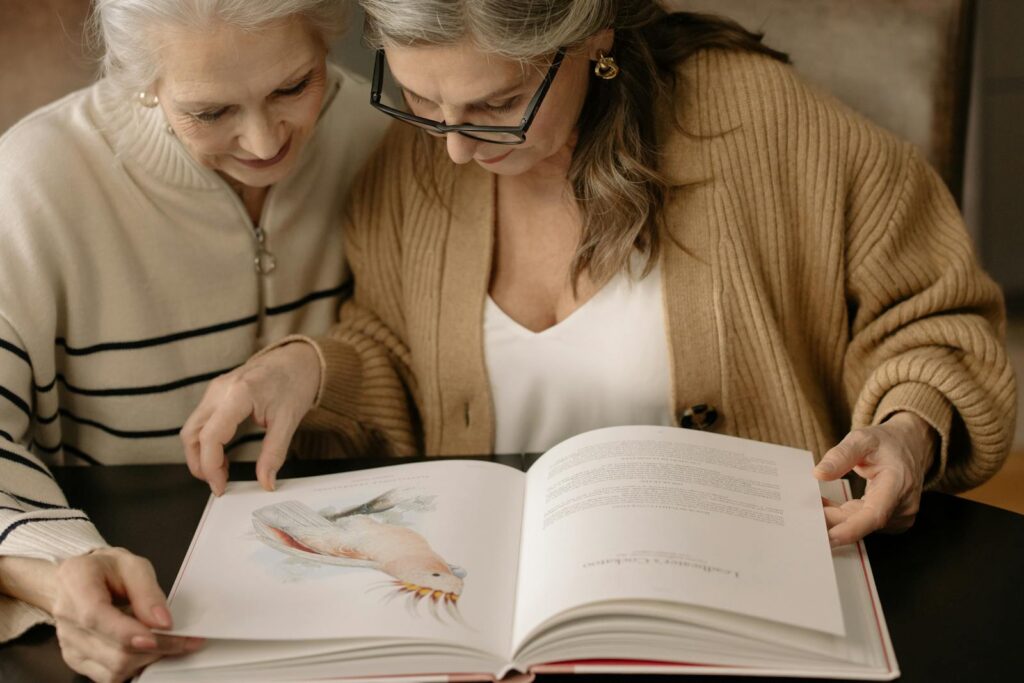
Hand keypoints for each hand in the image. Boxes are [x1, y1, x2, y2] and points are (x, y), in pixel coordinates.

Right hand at [51, 548, 202, 681]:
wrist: (77, 581)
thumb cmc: (106, 569)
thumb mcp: (132, 565)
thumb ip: (148, 592)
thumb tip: (163, 623)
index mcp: (76, 582)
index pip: (95, 616)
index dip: (126, 632)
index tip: (156, 637)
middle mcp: (66, 617)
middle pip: (111, 649)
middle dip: (156, 648)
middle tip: (186, 639)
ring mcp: (69, 644)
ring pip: (113, 669)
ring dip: (148, 659)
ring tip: (169, 641)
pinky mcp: (77, 661)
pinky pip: (109, 676)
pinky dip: (135, 668)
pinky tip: (148, 650)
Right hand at [181, 341, 320, 494]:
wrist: (297, 359)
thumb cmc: (294, 383)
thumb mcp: (289, 421)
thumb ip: (274, 454)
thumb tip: (266, 483)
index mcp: (238, 394)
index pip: (210, 436)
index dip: (210, 466)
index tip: (220, 487)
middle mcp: (220, 390)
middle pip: (191, 433)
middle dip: (198, 464)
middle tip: (218, 483)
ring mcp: (215, 389)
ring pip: (192, 428)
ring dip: (199, 454)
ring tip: (220, 472)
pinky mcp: (216, 393)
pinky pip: (201, 421)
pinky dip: (205, 442)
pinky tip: (222, 455)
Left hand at [814, 411, 936, 545]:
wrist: (910, 446)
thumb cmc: (886, 442)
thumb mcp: (862, 439)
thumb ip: (840, 455)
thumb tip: (818, 474)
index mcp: (898, 484)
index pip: (875, 515)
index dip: (852, 529)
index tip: (829, 537)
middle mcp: (902, 506)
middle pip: (862, 522)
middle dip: (830, 520)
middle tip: (802, 514)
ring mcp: (899, 516)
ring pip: (860, 525)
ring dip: (834, 517)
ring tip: (813, 504)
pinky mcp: (892, 520)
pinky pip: (862, 523)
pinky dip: (843, 516)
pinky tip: (826, 506)